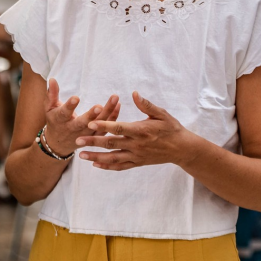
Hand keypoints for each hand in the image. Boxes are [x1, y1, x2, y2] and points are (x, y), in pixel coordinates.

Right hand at [41, 78, 119, 157]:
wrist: (59, 144)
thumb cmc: (55, 121)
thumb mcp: (49, 108)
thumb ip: (52, 94)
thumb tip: (52, 79)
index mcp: (60, 120)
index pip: (64, 113)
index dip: (70, 106)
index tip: (76, 97)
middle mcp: (73, 129)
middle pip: (83, 122)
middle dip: (91, 115)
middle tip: (99, 106)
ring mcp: (85, 135)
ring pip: (98, 125)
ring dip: (107, 113)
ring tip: (115, 99)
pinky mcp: (94, 137)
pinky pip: (105, 128)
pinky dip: (113, 117)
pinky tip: (118, 105)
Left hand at [77, 92, 200, 170]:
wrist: (182, 148)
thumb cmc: (171, 128)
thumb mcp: (161, 113)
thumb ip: (146, 105)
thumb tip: (134, 93)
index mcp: (141, 130)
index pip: (119, 128)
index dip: (104, 126)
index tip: (91, 123)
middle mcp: (137, 145)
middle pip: (111, 144)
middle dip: (93, 142)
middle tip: (77, 141)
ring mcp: (136, 155)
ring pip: (113, 158)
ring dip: (96, 157)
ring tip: (81, 156)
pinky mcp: (138, 162)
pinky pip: (120, 167)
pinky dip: (107, 167)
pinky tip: (95, 165)